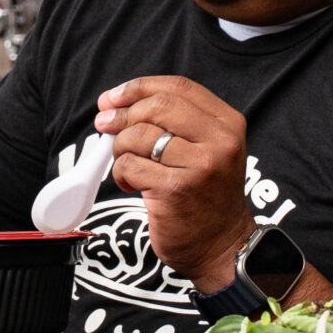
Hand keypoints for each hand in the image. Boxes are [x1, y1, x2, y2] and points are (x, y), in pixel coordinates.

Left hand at [96, 76, 251, 290]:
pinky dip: (121, 173)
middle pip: (157, 106)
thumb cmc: (206, 196)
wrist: (222, 246)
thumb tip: (114, 103)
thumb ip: (173, 123)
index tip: (114, 97)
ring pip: (139, 136)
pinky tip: (131, 184)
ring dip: (120, 148)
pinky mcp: (175, 190)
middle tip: (104, 124)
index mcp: (227, 123)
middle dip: (123, 114)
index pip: (179, 87)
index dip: (140, 87)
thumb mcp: (207, 149)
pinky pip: (130, 166)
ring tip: (126, 164)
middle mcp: (219, 141)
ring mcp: (199, 166)